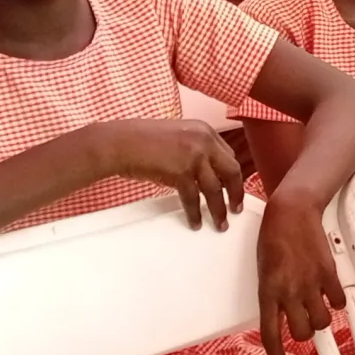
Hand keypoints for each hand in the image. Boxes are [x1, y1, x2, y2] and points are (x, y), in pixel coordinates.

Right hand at [99, 120, 244, 229]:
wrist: (119, 142)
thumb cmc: (140, 139)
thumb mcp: (177, 136)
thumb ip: (194, 148)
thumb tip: (204, 170)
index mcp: (205, 130)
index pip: (228, 155)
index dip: (232, 174)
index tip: (233, 187)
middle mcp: (205, 142)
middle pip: (231, 171)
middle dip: (236, 192)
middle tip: (236, 208)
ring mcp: (194, 157)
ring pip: (215, 189)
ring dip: (218, 209)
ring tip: (221, 224)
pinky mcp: (180, 173)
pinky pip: (193, 198)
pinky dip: (195, 213)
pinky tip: (195, 223)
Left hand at [255, 195, 345, 354]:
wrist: (290, 213)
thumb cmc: (273, 238)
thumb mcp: (264, 271)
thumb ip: (273, 294)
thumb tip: (283, 313)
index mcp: (267, 292)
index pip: (270, 334)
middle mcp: (289, 292)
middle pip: (302, 333)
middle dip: (304, 333)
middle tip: (304, 323)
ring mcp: (310, 284)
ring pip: (322, 322)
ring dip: (320, 319)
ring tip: (317, 308)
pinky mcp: (328, 274)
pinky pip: (337, 301)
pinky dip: (336, 302)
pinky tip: (330, 294)